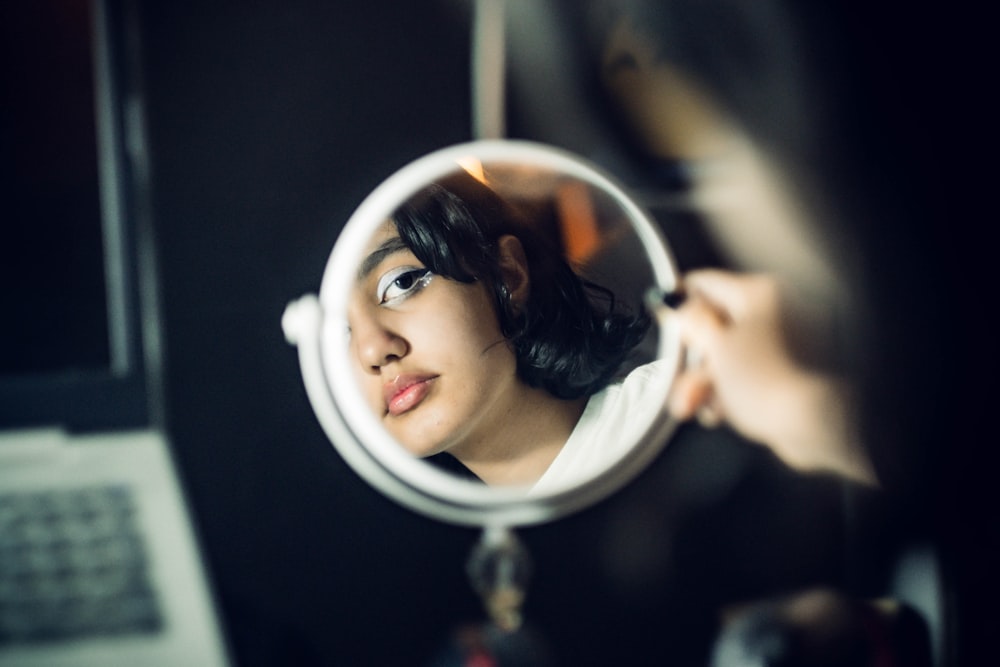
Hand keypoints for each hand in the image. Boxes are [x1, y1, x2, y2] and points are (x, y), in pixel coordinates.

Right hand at [668, 269, 875, 484]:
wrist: (814, 424)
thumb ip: (693, 322)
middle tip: (677, 378)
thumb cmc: (773, 381)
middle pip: (717, 325)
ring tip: (692, 405)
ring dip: (706, 380)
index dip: (678, 301)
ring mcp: (788, 341)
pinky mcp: (793, 371)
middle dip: (692, 358)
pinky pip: (750, 373)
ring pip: (732, 353)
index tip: (662, 316)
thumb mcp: (716, 345)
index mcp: (761, 293)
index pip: (706, 283)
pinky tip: (719, 409)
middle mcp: (778, 310)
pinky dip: (731, 389)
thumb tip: (679, 307)